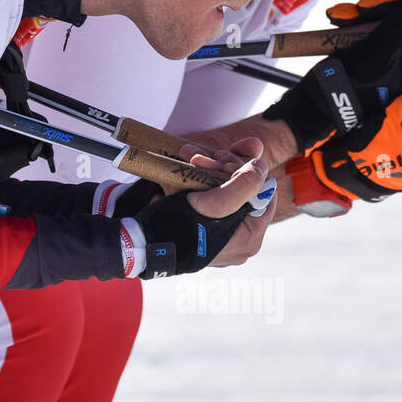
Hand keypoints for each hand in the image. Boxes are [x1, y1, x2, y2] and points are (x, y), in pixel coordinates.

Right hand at [132, 138, 275, 276]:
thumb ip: (244, 183)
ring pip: (222, 194)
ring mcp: (221, 239)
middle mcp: (239, 241)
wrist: (138, 243)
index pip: (263, 193)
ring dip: (203, 174)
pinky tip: (178, 183)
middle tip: (197, 158)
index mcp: (250, 237)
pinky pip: (206, 205)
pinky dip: (194, 189)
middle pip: (241, 192)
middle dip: (219, 169)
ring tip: (185, 163)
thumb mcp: (214, 203)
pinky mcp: (202, 235)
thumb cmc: (176, 227)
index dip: (244, 171)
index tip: (221, 161)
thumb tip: (262, 166)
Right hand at [262, 0, 401, 150]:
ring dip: (363, 11)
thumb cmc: (344, 87)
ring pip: (384, 19)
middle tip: (361, 7)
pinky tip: (335, 18)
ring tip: (340, 15)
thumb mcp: (374, 58)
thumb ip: (399, 31)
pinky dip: (352, 18)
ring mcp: (382, 53)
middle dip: (384, 6)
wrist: (313, 105)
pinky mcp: (363, 50)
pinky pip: (365, 26)